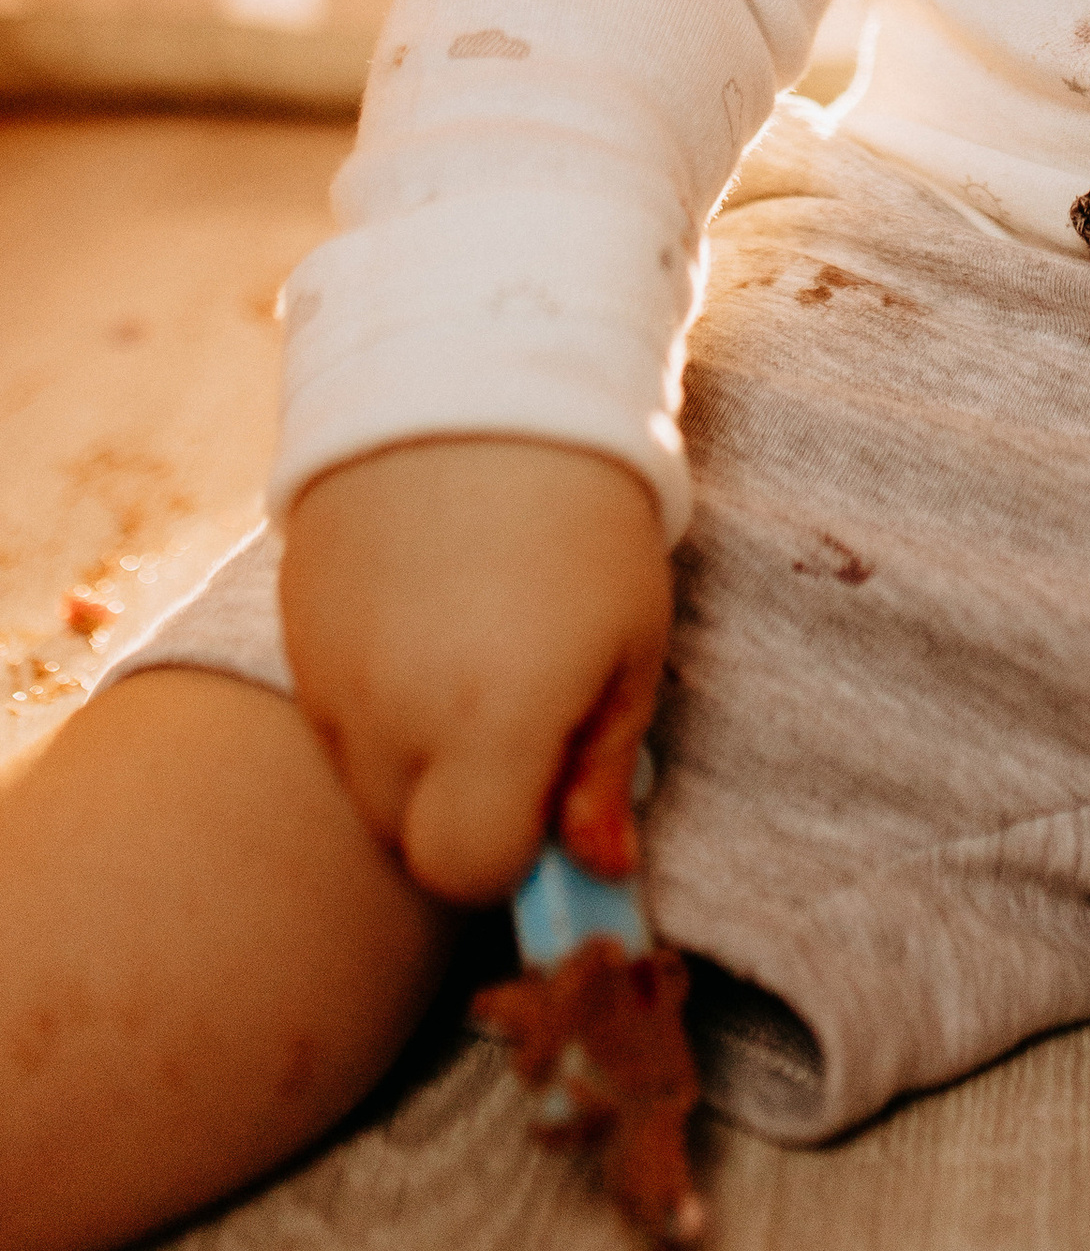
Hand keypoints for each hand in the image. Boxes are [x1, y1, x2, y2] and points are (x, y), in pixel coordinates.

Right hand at [280, 438, 670, 905]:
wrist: (482, 375)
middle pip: (407, 837)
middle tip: (519, 722)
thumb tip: (599, 873)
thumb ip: (604, 771)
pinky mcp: (295, 627)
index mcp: (492, 724)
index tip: (549, 800)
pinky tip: (424, 617)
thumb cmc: (587, 515)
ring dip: (413, 754)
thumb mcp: (632, 641)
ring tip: (472, 650)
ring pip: (361, 777)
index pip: (469, 875)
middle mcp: (394, 715)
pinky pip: (330, 710)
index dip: (512, 856)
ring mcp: (330, 673)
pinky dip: (372, 696)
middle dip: (461, 810)